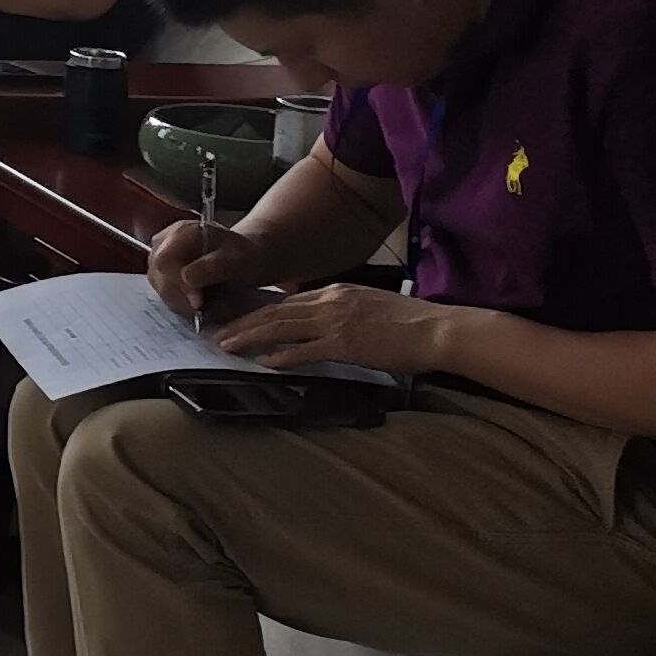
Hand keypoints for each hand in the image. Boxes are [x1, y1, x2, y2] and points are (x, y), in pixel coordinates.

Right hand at [143, 215, 273, 319]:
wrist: (242, 258)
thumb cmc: (242, 256)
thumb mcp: (236, 260)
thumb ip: (213, 266)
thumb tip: (186, 278)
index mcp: (183, 231)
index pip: (164, 259)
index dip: (177, 282)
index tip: (198, 302)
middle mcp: (165, 241)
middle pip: (157, 274)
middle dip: (179, 296)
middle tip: (203, 308)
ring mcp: (159, 256)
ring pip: (158, 285)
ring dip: (179, 301)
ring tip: (203, 305)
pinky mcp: (160, 271)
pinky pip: (161, 290)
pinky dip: (178, 302)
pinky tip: (195, 303)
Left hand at [215, 281, 445, 376]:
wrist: (436, 329)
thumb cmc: (410, 322)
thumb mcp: (370, 306)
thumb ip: (343, 311)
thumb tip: (323, 324)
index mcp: (336, 292)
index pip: (288, 302)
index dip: (260, 312)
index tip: (240, 320)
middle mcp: (330, 302)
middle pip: (275, 311)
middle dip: (244, 323)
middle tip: (220, 334)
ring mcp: (335, 323)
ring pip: (281, 327)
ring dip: (251, 337)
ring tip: (228, 346)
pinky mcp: (344, 344)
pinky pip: (304, 350)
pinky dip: (281, 356)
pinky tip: (263, 362)